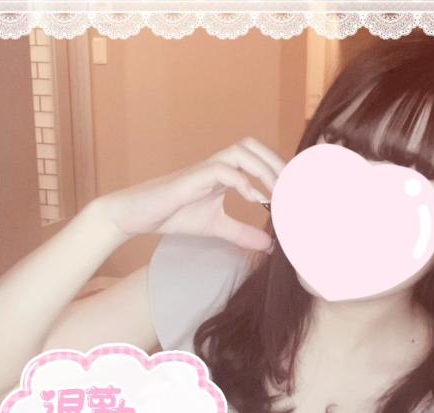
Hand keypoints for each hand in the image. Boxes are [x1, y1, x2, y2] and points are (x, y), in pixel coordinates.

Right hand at [93, 137, 285, 250]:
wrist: (138, 216)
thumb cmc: (174, 215)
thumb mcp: (216, 227)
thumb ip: (241, 232)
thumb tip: (269, 244)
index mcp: (223, 173)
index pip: (256, 158)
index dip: (278, 168)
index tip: (296, 189)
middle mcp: (216, 166)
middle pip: (252, 146)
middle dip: (275, 162)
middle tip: (292, 188)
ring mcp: (203, 169)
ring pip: (240, 152)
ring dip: (263, 170)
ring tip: (277, 194)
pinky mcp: (191, 178)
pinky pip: (222, 170)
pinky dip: (242, 182)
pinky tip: (254, 199)